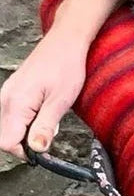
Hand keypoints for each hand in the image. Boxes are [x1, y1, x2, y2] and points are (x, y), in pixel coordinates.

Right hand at [0, 30, 88, 158]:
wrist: (64, 43)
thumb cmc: (66, 67)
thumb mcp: (61, 101)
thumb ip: (45, 126)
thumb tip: (36, 150)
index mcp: (15, 104)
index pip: (7, 142)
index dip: (25, 152)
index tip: (44, 150)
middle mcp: (5, 100)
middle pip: (5, 137)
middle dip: (26, 143)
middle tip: (49, 132)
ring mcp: (6, 95)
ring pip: (9, 127)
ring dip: (28, 131)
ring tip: (49, 117)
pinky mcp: (12, 93)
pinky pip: (13, 116)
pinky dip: (27, 120)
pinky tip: (43, 111)